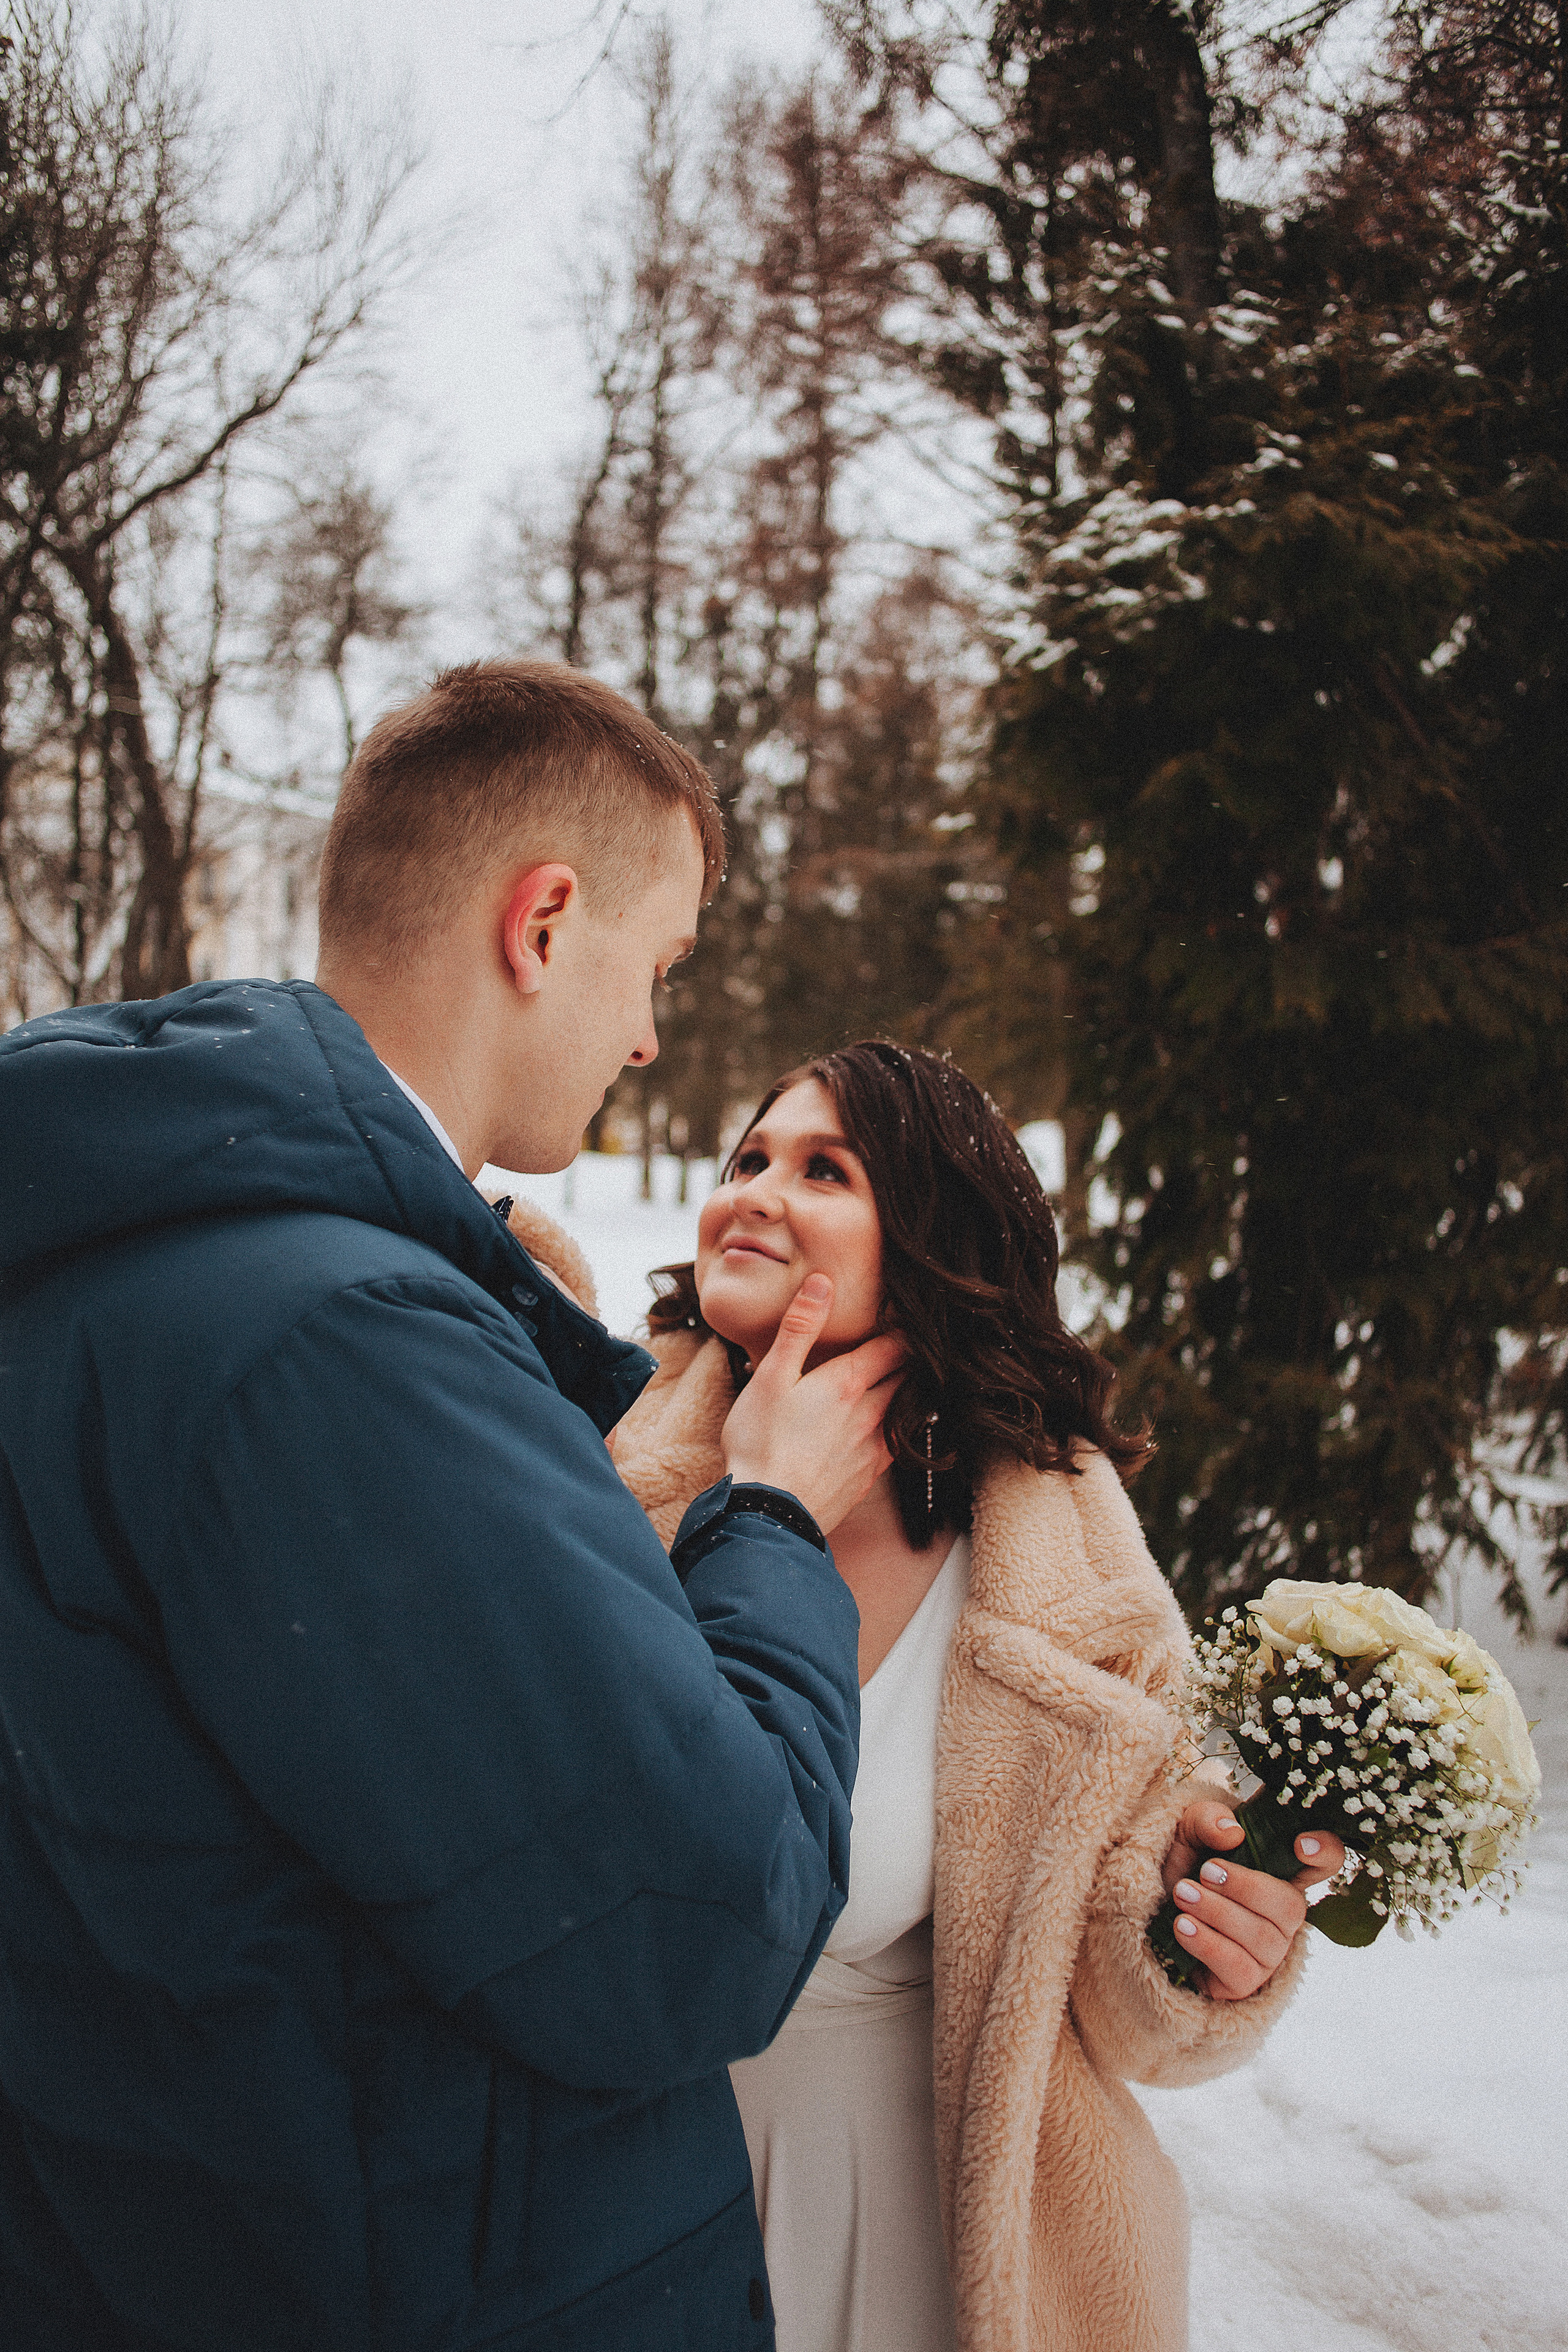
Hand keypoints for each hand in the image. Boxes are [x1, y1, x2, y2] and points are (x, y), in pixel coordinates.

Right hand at [721, 1274, 906, 1535]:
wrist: (767, 1513)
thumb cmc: (760, 1443)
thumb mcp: (771, 1376)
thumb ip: (799, 1328)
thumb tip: (822, 1283)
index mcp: (846, 1384)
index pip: (891, 1348)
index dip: (901, 1332)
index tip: (906, 1321)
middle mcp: (868, 1414)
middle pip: (904, 1379)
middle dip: (908, 1362)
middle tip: (908, 1349)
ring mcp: (871, 1450)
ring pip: (903, 1414)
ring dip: (904, 1397)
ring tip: (902, 1385)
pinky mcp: (866, 1479)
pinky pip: (893, 1447)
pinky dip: (894, 1432)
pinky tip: (882, 1433)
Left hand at [1161, 1797, 1345, 2002]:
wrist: (1151, 1910)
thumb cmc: (1182, 1866)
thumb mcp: (1188, 1831)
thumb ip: (1208, 1820)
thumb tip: (1232, 1832)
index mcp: (1283, 1873)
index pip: (1326, 1863)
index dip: (1326, 1853)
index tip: (1300, 1845)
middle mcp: (1283, 1915)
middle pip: (1290, 1907)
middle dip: (1245, 1888)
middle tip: (1204, 1872)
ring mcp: (1268, 1952)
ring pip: (1260, 1937)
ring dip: (1217, 1912)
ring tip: (1182, 1894)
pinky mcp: (1244, 1981)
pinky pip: (1238, 1967)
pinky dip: (1207, 1943)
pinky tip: (1182, 1926)